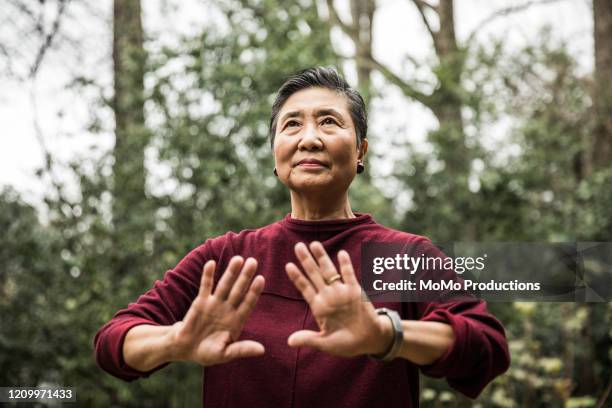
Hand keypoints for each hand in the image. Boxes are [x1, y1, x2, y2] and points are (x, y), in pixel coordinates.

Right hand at [166, 256, 264, 365]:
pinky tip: (211, 263)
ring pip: (225, 285)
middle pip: (239, 290)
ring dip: (231, 272)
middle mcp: (228, 309)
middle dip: (245, 276)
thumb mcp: (225, 354)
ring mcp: (215, 303)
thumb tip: (262, 350)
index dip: (254, 292)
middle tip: (253, 261)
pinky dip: (208, 275)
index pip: (248, 303)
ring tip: (238, 258)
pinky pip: (205, 286)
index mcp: (236, 320)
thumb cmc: (207, 353)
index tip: (261, 279)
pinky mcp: (201, 301)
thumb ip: (242, 349)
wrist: (186, 349)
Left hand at [285, 242, 392, 357]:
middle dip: (306, 260)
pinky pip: (349, 275)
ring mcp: (342, 292)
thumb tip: (289, 342)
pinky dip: (345, 265)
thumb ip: (309, 339)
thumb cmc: (346, 343)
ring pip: (329, 272)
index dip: (297, 277)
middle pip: (314, 274)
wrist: (369, 340)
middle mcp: (329, 296)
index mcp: (319, 307)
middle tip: (298, 246)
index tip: (288, 265)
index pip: (305, 288)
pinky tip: (341, 253)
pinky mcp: (356, 291)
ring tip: (314, 244)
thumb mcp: (325, 343)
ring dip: (322, 258)